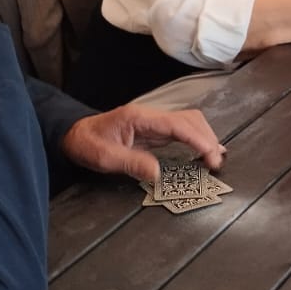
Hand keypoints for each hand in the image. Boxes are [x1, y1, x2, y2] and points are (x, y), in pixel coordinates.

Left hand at [61, 104, 224, 185]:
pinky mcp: (155, 129)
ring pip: (190, 122)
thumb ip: (132, 163)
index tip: (211, 156)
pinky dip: (197, 139)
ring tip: (215, 158)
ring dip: (205, 137)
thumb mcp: (104, 158)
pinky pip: (182, 130)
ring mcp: (154, 121)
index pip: (178, 124)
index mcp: (140, 118)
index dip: (198, 139)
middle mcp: (151, 116)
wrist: (74, 134)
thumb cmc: (86, 144)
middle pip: (190, 119)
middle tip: (216, 163)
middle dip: (207, 139)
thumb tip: (159, 174)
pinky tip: (204, 151)